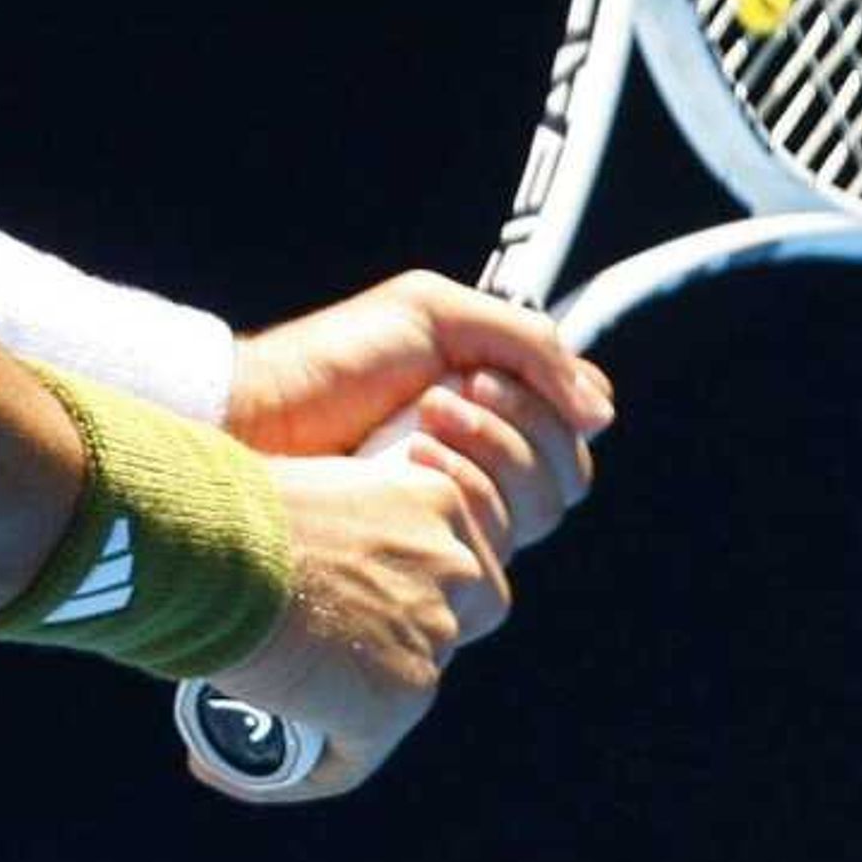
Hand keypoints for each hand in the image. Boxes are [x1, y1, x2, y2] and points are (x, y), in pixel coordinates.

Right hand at [183, 444, 510, 799]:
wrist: (210, 542)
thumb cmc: (227, 503)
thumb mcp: (308, 483)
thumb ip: (331, 516)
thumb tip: (292, 549)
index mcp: (435, 501)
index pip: (455, 557)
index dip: (414, 584)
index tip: (354, 598)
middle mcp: (452, 569)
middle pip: (454, 620)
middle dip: (402, 638)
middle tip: (329, 648)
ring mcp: (430, 640)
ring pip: (406, 691)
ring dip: (354, 703)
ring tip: (279, 711)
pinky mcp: (396, 702)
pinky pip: (353, 757)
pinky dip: (308, 768)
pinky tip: (252, 771)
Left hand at [228, 269, 609, 506]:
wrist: (260, 415)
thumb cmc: (333, 360)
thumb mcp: (432, 315)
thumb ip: (527, 342)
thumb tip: (602, 412)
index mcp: (495, 401)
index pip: (575, 423)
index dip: (553, 404)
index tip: (487, 374)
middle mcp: (487, 460)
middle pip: (567, 472)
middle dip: (515, 426)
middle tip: (443, 393)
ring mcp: (461, 507)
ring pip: (539, 509)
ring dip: (491, 456)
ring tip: (421, 423)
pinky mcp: (434, 546)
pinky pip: (496, 543)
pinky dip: (467, 494)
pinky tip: (412, 467)